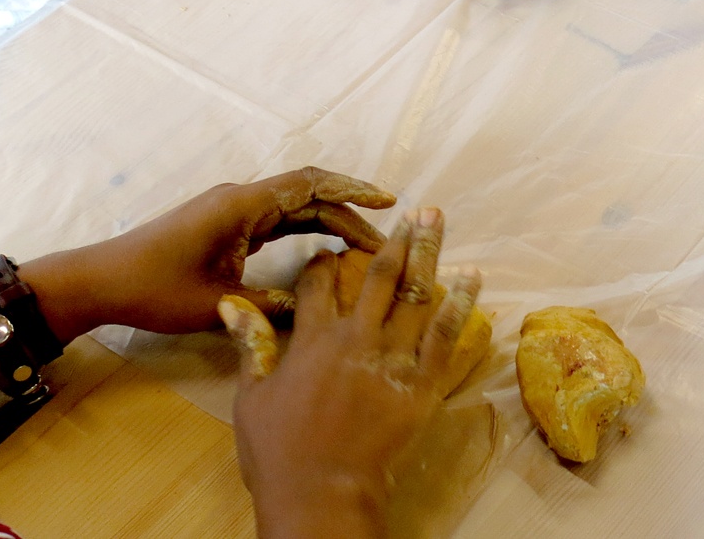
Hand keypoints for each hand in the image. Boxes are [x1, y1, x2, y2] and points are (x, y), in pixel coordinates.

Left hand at [21, 167, 394, 344]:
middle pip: (309, 194)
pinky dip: (308, 229)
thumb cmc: (155, 290)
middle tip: (386, 236)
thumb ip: (270, 303)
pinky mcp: (228, 225)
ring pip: (296, 207)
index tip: (386, 202)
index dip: (351, 190)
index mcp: (243, 206)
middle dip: (350, 211)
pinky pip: (279, 219)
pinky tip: (329, 248)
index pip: (309, 185)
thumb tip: (315, 309)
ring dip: (330, 220)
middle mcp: (243, 200)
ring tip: (366, 244)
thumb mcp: (218, 304)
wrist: (101, 283)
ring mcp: (235, 211)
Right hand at [230, 208, 481, 538]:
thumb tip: (231, 303)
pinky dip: (459, 304)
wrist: (320, 492)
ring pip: (415, 295)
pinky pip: (445, 336)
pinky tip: (472, 277)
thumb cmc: (278, 451)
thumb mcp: (251, 395)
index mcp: (313, 339)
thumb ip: (250, 343)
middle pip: (379, 276)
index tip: (331, 248)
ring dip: (429, 254)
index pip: (319, 284)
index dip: (324, 262)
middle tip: (417, 211)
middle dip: (398, 239)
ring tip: (438, 221)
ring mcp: (391, 358)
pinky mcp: (421, 384)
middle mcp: (355, 338)